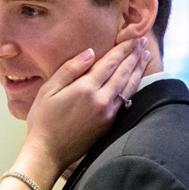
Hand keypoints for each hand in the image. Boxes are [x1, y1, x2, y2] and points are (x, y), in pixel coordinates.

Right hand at [15, 36, 147, 181]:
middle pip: (124, 72)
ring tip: (145, 56)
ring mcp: (108, 113)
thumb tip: (90, 52)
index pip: (110, 63)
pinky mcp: (109, 123)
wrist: (48, 152)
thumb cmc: (43, 120)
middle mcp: (102, 99)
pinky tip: (136, 79)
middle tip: (143, 41)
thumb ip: (70, 69)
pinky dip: (133, 85)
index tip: (133, 37)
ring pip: (129, 86)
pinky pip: (126, 99)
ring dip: (138, 69)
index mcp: (86, 88)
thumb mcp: (49, 90)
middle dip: (134, 55)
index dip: (123, 48)